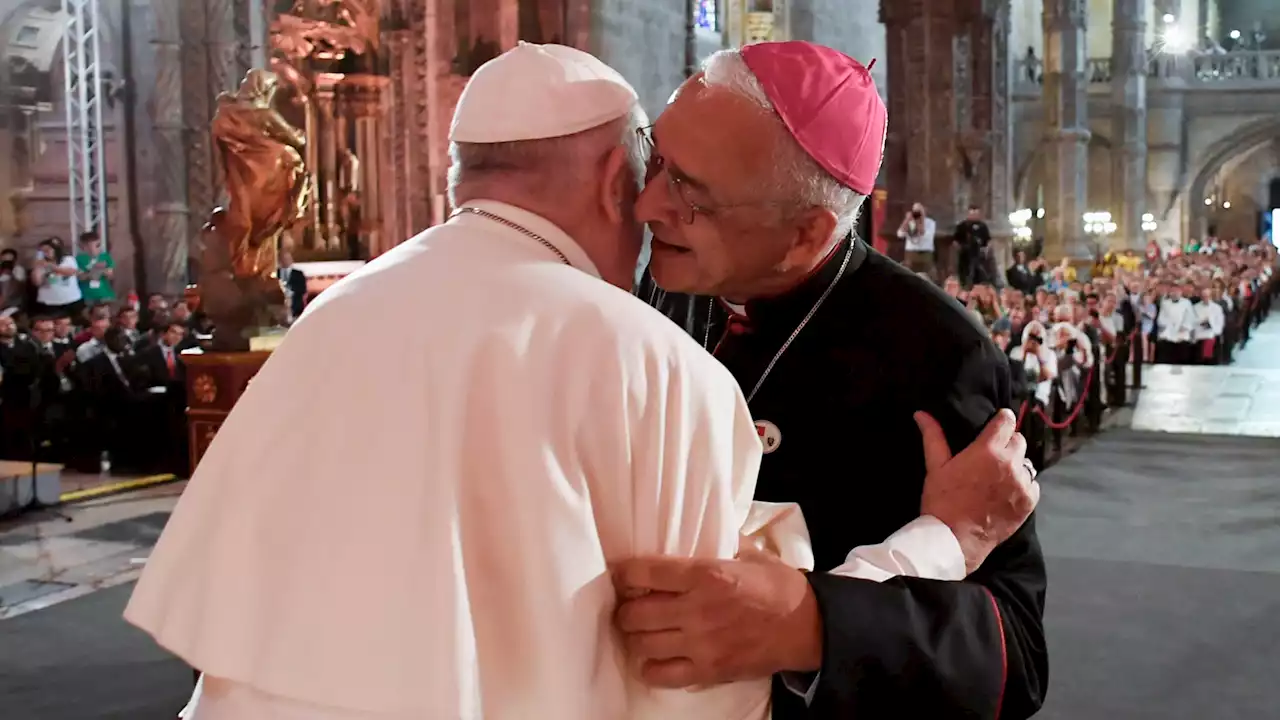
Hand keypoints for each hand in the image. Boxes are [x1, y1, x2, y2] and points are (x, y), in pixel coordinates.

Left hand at [612, 549, 820, 687]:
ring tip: (641, 631)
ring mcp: (701, 644)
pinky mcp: (708, 670)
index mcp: (706, 575)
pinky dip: (650, 668)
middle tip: (630, 605)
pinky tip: (653, 659)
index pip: (644, 572)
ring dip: (636, 637)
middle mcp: (697, 609)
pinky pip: (661, 675)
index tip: (623, 574)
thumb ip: (720, 541)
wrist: (808, 627)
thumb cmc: (779, 588)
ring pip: (642, 644)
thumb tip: (699, 526)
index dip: (625, 573)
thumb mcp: (751, 554)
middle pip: (634, 613)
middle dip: (626, 608)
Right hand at [915, 409, 1038, 573]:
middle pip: (1019, 440)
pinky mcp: (1029, 502)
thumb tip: (920, 413)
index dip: (1002, 419)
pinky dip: (1022, 485)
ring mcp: (1022, 483)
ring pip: (1026, 463)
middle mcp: (1010, 463)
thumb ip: (933, 437)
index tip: (997, 423)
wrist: (955, 539)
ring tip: (999, 476)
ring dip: (1016, 464)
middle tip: (992, 455)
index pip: (1006, 421)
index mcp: (987, 450)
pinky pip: (1032, 484)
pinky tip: (1006, 492)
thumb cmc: (942, 500)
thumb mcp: (935, 467)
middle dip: (1007, 443)